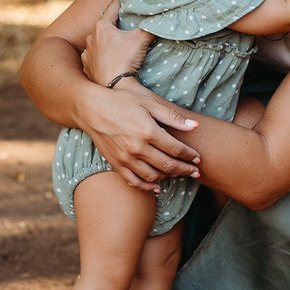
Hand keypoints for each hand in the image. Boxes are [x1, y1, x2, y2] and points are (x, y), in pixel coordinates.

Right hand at [78, 82, 200, 191]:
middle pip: (168, 166)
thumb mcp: (148, 103)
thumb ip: (172, 116)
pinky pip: (135, 182)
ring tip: (178, 174)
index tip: (199, 159)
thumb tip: (194, 126)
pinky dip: (148, 187)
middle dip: (185, 170)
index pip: (176, 149)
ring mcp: (126, 158)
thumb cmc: (121, 101)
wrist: (91, 108)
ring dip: (169, 178)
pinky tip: (157, 187)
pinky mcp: (116, 164)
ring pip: (154, 177)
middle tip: (196, 172)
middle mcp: (138, 148)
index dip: (190, 156)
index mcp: (148, 131)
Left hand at [81, 0, 151, 85]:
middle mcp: (91, 38)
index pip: (112, 7)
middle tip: (122, 23)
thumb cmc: (124, 60)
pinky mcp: (87, 68)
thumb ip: (150, 27)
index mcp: (102, 27)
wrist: (113, 87)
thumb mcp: (141, 39)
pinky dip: (99, 58)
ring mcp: (87, 54)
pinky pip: (93, 58)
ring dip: (105, 42)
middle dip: (113, 24)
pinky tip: (106, 61)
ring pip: (97, 43)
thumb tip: (161, 19)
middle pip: (104, 26)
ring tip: (114, 46)